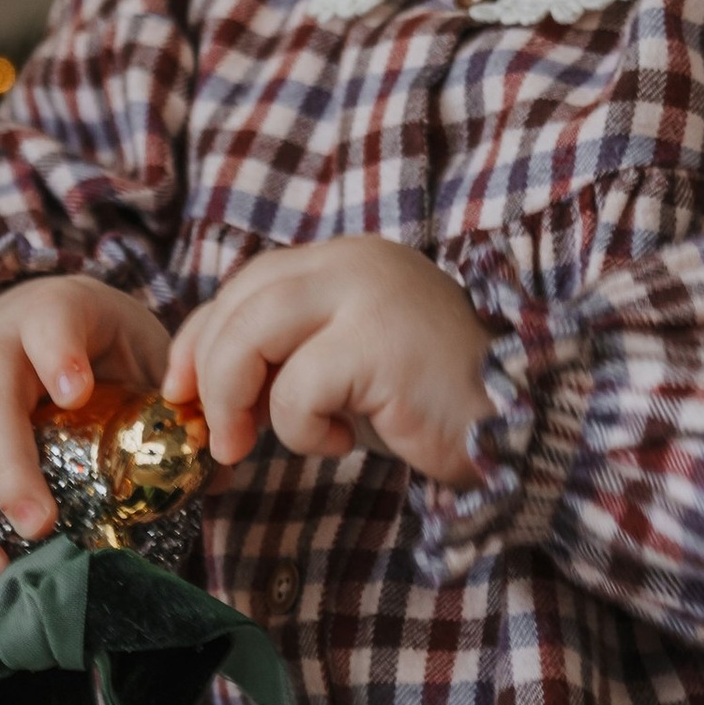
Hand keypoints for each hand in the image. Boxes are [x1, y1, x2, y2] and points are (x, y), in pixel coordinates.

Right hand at [0, 274, 174, 592]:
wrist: (30, 320)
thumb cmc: (97, 345)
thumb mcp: (142, 348)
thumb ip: (175, 402)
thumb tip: (217, 473)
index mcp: (52, 315)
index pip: (50, 324)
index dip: (58, 352)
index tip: (75, 390)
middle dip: (8, 467)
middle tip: (39, 525)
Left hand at [165, 240, 491, 485]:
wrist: (522, 431)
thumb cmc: (429, 404)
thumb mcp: (346, 363)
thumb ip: (287, 351)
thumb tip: (199, 383)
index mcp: (347, 259)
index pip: (248, 283)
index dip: (200, 336)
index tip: (180, 390)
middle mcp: (356, 262)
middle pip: (241, 302)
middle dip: (207, 373)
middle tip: (214, 436)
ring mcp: (370, 296)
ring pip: (252, 335)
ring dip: (236, 400)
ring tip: (253, 445)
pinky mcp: (379, 344)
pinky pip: (297, 390)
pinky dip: (303, 431)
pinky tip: (347, 442)